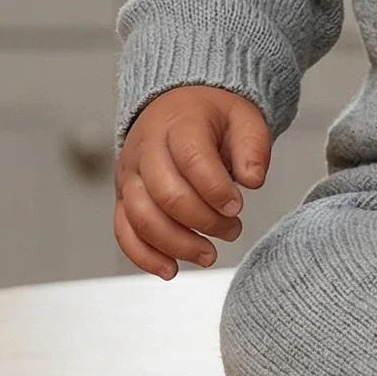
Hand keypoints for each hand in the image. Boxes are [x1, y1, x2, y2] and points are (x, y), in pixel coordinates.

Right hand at [114, 84, 270, 279]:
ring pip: (142, 218)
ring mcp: (129, 175)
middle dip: (203, 221)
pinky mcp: (123, 196)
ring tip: (209, 255)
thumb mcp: (244, 118)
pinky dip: (144, 256)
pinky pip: (124, 231)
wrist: (177, 105)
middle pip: (166, 195)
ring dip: (177, 244)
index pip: (191, 161)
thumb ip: (253, 147)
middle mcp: (146, 150)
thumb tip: (253, 181)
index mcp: (178, 125)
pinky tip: (171, 270)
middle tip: (233, 230)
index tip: (237, 207)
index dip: (216, 189)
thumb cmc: (214, 116)